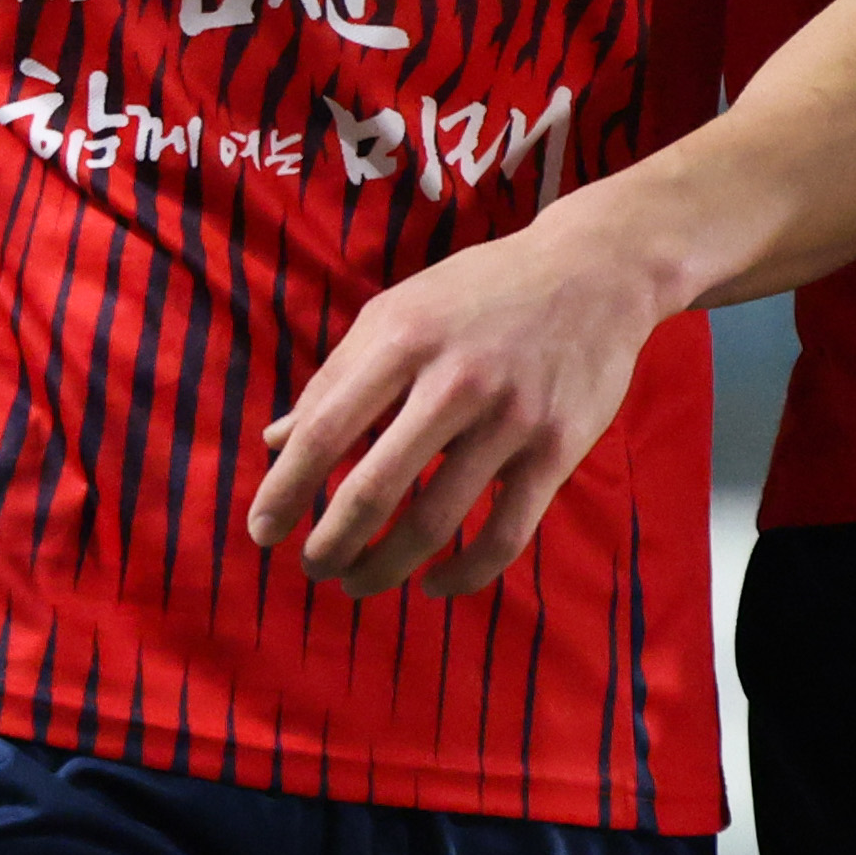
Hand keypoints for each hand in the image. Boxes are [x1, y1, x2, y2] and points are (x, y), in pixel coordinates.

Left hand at [246, 192, 693, 598]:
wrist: (594, 271)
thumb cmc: (479, 293)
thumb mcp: (399, 312)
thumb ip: (338, 376)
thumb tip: (276, 443)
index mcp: (403, 338)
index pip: (325, 431)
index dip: (284, 490)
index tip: (261, 531)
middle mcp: (455, 379)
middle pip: (373, 488)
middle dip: (330, 544)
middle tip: (311, 567)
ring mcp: (510, 417)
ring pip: (434, 523)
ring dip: (385, 568)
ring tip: (358, 583)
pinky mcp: (556, 449)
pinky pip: (504, 536)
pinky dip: (463, 574)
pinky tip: (434, 582)